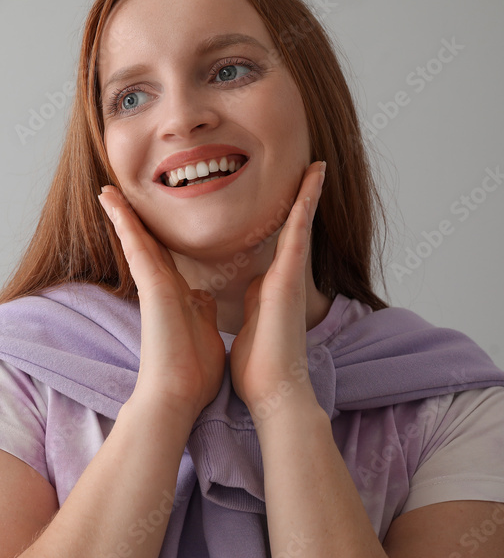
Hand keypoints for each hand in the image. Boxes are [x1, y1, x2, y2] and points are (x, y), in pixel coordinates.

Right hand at [98, 186, 225, 418]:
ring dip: (122, 215)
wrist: (178, 396)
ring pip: (136, 241)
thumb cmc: (192, 373)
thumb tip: (202, 296)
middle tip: (114, 194)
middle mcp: (160, 288)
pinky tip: (116, 205)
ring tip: (107, 191)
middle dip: (130, 219)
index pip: (161, 257)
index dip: (151, 234)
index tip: (143, 217)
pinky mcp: (152, 288)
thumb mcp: (202, 329)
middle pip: (143, 244)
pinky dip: (126, 226)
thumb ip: (199, 309)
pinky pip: (137, 248)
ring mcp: (154, 287)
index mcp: (175, 296)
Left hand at [229, 161, 326, 418]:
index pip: (276, 247)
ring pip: (299, 227)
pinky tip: (312, 182)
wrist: (273, 391)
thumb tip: (240, 296)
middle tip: (311, 169)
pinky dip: (305, 208)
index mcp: (269, 289)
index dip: (281, 222)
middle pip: (294, 230)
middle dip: (302, 201)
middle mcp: (283, 279)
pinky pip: (298, 235)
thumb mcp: (246, 326)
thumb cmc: (258, 367)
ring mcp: (289, 278)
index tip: (283, 200)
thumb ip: (248, 307)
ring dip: (308, 196)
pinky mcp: (289, 280)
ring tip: (316, 166)